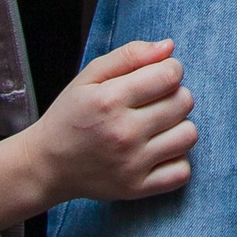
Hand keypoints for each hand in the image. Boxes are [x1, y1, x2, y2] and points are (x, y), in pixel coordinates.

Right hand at [0, 38, 194, 217]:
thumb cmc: (70, 115)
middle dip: (175, 95)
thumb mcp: (89, 76)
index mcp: (110, 100)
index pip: (169, 76)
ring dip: (179, 126)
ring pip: (188, 135)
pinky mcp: (137, 189)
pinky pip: (182, 171)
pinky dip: (177, 159)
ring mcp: (132, 164)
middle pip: (183, 102)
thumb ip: (129, 55)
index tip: (158, 76)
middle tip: (155, 102)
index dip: (170, 69)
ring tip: (158, 126)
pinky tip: (159, 151)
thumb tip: (169, 47)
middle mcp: (123, 133)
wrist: (47, 165)